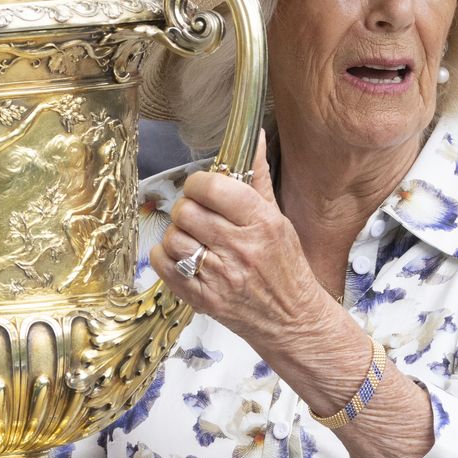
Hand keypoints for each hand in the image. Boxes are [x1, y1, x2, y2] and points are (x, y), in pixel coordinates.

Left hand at [147, 134, 330, 344]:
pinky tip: (181, 256)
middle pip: (186, 211)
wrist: (293, 320)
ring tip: (192, 238)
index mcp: (261, 223)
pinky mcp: (204, 299)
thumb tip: (254, 137)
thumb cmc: (286, 268)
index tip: (201, 189)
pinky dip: (165, 257)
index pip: (213, 187)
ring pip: (173, 238)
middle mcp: (240, 248)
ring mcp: (221, 276)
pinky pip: (165, 267)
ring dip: (177, 234)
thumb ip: (258, 178)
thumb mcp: (279, 219)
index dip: (198, 184)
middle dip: (186, 209)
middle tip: (196, 215)